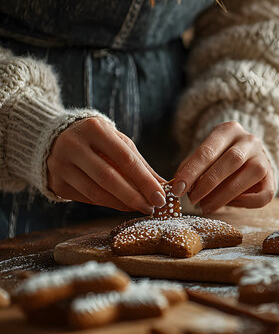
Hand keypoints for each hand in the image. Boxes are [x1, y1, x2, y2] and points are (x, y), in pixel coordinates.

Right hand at [47, 117, 165, 213]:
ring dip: (122, 204)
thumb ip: (139, 163)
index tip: (161, 197)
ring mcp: (60, 165)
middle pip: (109, 178)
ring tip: (140, 207)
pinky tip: (122, 205)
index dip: (144, 181)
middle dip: (134, 196)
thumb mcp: (118, 142)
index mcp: (94, 129)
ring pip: (96, 192)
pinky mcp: (56, 183)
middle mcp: (73, 146)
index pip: (125, 159)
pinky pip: (86, 199)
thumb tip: (163, 186)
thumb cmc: (98, 140)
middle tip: (152, 207)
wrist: (56, 138)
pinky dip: (107, 204)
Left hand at [172, 121, 274, 213]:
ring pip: (250, 174)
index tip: (178, 189)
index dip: (192, 171)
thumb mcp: (204, 153)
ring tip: (206, 206)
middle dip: (209, 183)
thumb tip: (180, 186)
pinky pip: (264, 194)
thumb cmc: (218, 156)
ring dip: (225, 195)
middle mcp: (250, 141)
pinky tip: (229, 204)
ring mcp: (264, 158)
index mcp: (229, 130)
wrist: (246, 154)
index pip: (209, 150)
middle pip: (232, 159)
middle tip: (193, 199)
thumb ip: (193, 166)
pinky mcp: (272, 178)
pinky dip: (245, 202)